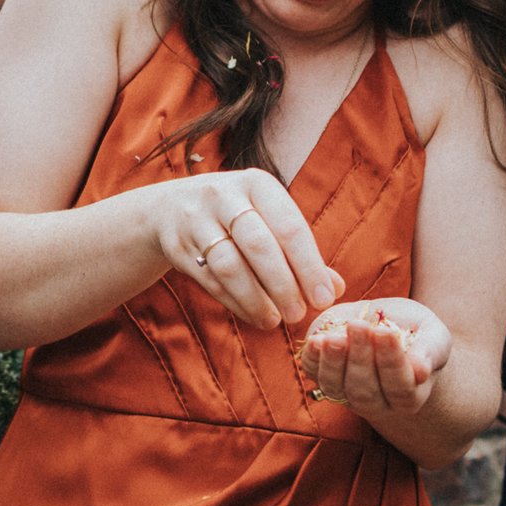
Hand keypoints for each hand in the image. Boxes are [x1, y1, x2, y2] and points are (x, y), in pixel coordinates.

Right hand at [145, 168, 340, 327]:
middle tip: (298, 315)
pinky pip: (210, 280)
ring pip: (229, 265)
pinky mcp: (178, 246)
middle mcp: (223, 196)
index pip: (289, 226)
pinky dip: (235, 302)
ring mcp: (196, 220)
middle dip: (283, 285)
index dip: (309, 265)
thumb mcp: (267, 219)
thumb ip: (301, 252)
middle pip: (259, 246)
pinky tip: (253, 315)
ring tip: (274, 320)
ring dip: (255, 298)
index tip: (324, 298)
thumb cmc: (236, 216)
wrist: (170, 207)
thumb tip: (335, 289)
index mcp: (257, 184)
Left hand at [300, 298, 451, 420]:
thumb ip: (429, 351)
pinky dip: (312, 359)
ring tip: (333, 337)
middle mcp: (377, 403)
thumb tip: (420, 371)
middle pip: (365, 390)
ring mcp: (346, 394)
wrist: (388, 326)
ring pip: (336, 388)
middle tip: (359, 326)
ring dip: (333, 362)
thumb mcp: (432, 336)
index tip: (385, 332)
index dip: (391, 362)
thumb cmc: (417, 333)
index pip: (400, 387)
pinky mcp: (324, 377)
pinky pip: (314, 374)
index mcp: (409, 396)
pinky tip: (316, 340)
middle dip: (360, 357)